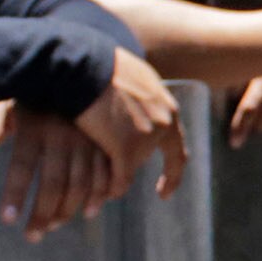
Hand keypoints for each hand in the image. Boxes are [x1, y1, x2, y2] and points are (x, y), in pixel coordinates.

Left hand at [0, 104, 116, 238]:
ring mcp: (90, 137)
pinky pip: (107, 175)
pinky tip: (87, 211)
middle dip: (42, 215)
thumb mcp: (6, 108)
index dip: (14, 194)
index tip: (7, 219)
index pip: (22, 167)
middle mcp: (63, 133)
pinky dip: (99, 197)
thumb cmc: (33, 92)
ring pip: (81, 184)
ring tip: (51, 226)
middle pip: (54, 183)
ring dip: (68, 211)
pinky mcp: (110, 139)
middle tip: (31, 237)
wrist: (78, 64)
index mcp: (35, 125)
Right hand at [69, 48, 187, 198]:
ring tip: (96, 170)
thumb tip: (143, 108)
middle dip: (127, 160)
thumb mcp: (136, 80)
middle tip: (108, 162)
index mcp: (167, 109)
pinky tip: (101, 194)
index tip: (163, 191)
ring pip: (130, 167)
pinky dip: (111, 188)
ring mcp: (146, 139)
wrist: (85, 66)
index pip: (176, 149)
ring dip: (115, 171)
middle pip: (145, 157)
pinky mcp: (126, 150)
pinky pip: (120, 180)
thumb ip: (145, 100)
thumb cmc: (102, 68)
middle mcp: (163, 125)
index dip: (172, 172)